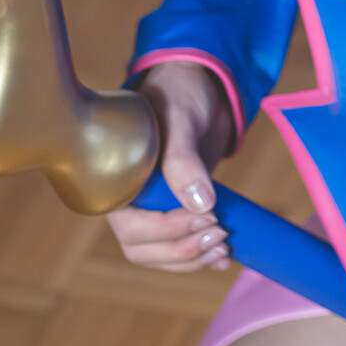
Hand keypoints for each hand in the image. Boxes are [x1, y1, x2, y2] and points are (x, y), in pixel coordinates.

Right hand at [106, 61, 234, 272]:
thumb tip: (199, 204)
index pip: (132, 228)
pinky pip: (180, 248)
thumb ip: (183, 159)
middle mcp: (130, 200)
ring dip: (193, 260)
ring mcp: (152, 209)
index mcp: (119, 181)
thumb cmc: (179, 93)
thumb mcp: (180, 119)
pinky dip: (201, 258)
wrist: (199, 86)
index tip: (206, 215)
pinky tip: (226, 257)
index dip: (168, 231)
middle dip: (183, 251)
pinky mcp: (176, 211)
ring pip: (161, 256)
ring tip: (225, 248)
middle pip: (144, 250)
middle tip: (221, 234)